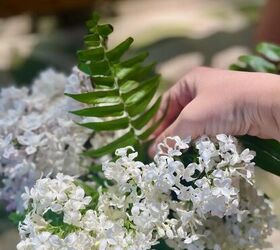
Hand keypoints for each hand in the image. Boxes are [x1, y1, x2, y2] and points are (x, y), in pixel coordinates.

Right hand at [149, 67, 279, 155]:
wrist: (268, 105)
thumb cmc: (224, 103)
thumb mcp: (192, 118)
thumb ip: (171, 136)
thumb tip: (152, 153)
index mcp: (189, 82)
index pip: (166, 104)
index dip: (157, 123)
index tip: (149, 142)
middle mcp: (201, 90)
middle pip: (178, 115)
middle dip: (170, 133)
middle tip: (161, 152)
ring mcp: (216, 104)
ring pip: (193, 124)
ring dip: (184, 139)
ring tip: (175, 155)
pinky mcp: (228, 117)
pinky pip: (207, 129)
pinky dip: (199, 140)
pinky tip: (194, 151)